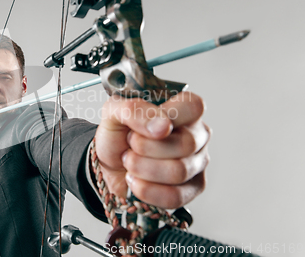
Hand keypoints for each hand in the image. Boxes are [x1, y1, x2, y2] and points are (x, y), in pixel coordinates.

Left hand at [94, 92, 209, 209]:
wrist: (108, 165)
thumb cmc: (117, 135)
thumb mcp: (113, 112)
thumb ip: (135, 110)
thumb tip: (163, 126)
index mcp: (184, 109)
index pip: (193, 107)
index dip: (166, 118)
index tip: (142, 126)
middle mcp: (197, 134)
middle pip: (186, 144)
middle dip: (145, 147)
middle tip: (130, 145)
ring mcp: (197, 163)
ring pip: (179, 171)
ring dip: (142, 168)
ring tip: (131, 162)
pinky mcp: (192, 189)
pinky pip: (175, 196)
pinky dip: (146, 190)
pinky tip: (136, 181)